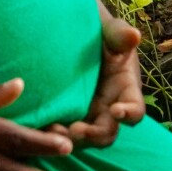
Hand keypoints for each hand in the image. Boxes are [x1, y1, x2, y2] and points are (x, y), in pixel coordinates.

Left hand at [47, 13, 145, 150]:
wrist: (73, 33)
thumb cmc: (99, 32)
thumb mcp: (110, 31)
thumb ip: (120, 34)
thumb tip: (134, 34)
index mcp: (126, 92)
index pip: (135, 110)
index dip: (129, 113)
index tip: (116, 110)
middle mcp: (108, 109)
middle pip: (107, 132)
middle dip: (94, 135)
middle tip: (77, 130)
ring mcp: (87, 116)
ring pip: (82, 138)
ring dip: (69, 139)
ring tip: (53, 131)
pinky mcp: (65, 116)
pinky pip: (59, 132)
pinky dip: (50, 134)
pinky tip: (37, 127)